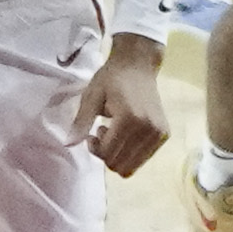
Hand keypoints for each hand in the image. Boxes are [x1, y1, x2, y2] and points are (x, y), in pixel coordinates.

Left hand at [64, 33, 170, 175]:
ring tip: (114, 133)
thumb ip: (81, 122)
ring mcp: (159, 133)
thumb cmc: (112, 78)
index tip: (91, 134)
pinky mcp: (164, 134)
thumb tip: (68, 144)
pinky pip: (144, 159)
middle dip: (106, 154)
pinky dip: (131, 153)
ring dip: (118, 155)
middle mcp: (148, 129)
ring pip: (132, 166)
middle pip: (120, 164)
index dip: (94, 148)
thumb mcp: (92, 96)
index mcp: (129, 119)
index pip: (108, 153)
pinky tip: (126, 134)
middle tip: (102, 133)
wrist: (138, 65)